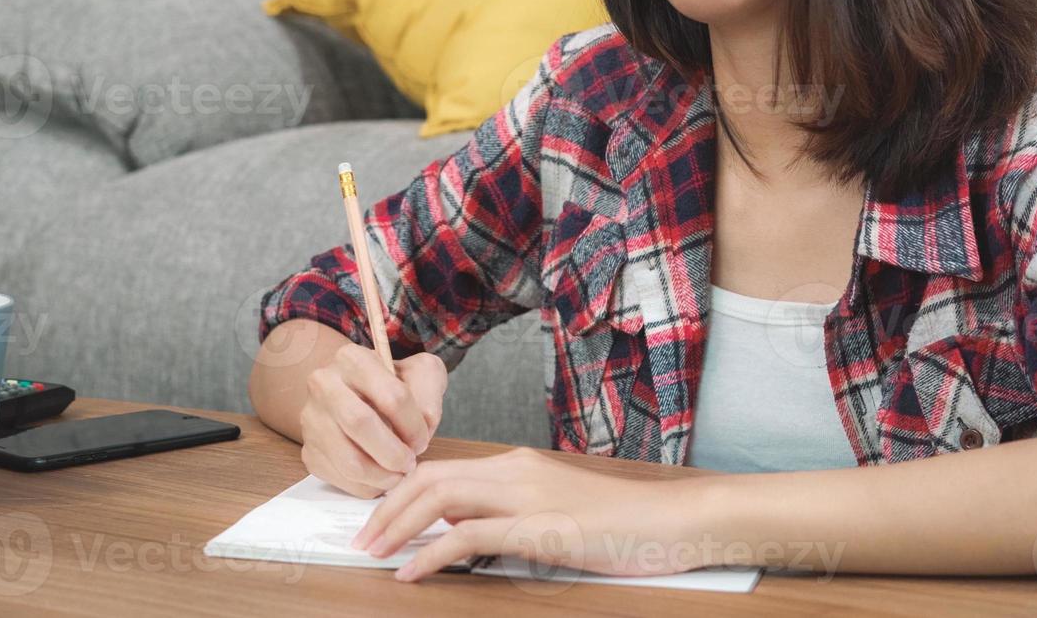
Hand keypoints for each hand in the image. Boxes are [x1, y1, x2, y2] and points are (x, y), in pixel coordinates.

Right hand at [299, 344, 446, 496]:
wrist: (355, 394)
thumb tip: (425, 422)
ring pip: (348, 459)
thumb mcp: (420, 373)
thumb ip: (429, 390)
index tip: (422, 439)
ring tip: (398, 474)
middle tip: (409, 464)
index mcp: (352, 358)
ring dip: (382, 475)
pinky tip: (380, 476)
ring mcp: (311, 419)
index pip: (391, 395)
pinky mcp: (309, 450)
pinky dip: (367, 486)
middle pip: (359, 423)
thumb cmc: (392, 384)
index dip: (414, 426)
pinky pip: (340, 478)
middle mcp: (324, 384)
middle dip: (393, 453)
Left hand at [349, 447, 706, 581]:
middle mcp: (517, 470)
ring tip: (374, 551)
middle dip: (387, 506)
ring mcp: (527, 496)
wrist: (674, 521)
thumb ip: (513, 512)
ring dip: (397, 525)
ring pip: (439, 497)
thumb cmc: (624, 523)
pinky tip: (412, 571)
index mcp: (519, 464)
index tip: (379, 518)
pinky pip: (468, 535)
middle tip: (362, 538)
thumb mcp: (558, 510)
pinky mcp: (539, 528)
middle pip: (430, 476)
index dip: (402, 492)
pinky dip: (431, 552)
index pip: (443, 468)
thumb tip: (467, 526)